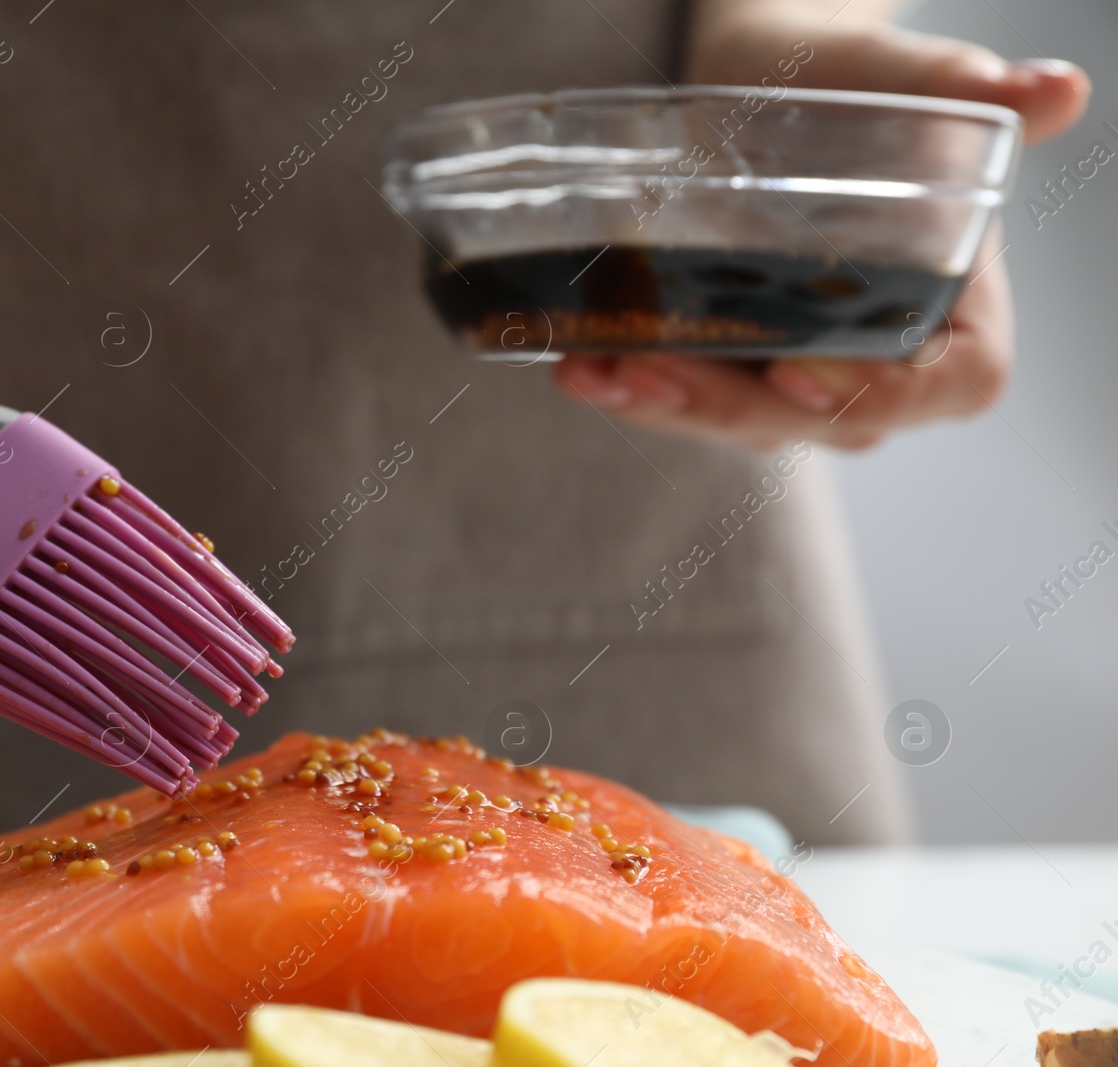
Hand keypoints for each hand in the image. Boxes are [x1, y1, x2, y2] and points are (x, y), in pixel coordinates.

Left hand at [553, 1, 1090, 449]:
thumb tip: (1053, 92)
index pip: (951, 383)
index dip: (878, 392)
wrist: (771, 81)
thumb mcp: (895, 79)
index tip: (796, 373)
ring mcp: (810, 372)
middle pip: (825, 418)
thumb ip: (959, 94)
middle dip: (729, 404)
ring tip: (593, 369)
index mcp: (962, 305)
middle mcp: (889, 355)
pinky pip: (697, 397)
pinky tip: (579, 364)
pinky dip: (638, 385)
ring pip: (747, 421)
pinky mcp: (743, 368)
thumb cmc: (847, 79)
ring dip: (665, 404)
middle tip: (648, 370)